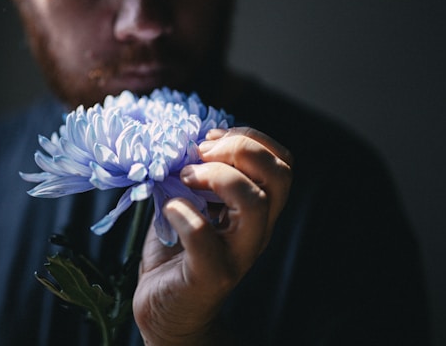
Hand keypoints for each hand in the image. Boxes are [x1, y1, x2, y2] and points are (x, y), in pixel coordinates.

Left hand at [133, 127, 292, 344]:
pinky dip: (182, 212)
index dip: (251, 138)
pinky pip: (204, 236)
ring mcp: (239, 254)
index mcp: (258, 208)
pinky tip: (168, 209)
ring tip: (184, 179)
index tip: (211, 138)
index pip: (282, 162)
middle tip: (198, 155)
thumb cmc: (176, 250)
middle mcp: (257, 229)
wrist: (163, 307)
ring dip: (215, 176)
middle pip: (279, 175)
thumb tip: (186, 138)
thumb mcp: (189, 201)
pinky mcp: (211, 275)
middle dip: (239, 149)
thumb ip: (195, 172)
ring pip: (253, 202)